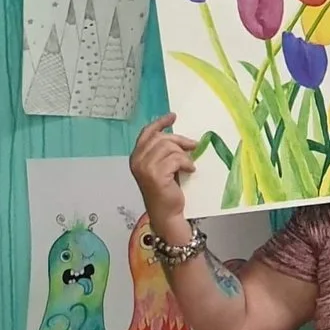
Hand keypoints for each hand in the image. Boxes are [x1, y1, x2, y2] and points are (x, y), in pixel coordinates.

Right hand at [130, 114, 198, 232]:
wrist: (166, 213)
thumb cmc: (166, 190)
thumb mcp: (163, 167)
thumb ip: (164, 152)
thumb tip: (181, 138)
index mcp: (136, 157)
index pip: (147, 133)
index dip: (160, 123)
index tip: (173, 116)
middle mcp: (137, 160)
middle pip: (161, 138)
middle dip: (180, 140)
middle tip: (193, 145)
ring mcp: (144, 168)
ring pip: (169, 148)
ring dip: (184, 155)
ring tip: (188, 165)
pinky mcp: (155, 175)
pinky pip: (176, 159)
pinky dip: (186, 163)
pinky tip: (190, 171)